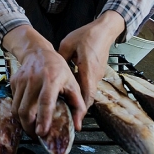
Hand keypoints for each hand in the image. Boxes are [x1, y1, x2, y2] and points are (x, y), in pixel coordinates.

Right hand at [2, 25, 85, 136]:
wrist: (38, 52)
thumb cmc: (58, 70)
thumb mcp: (73, 84)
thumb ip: (78, 106)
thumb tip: (77, 126)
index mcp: (52, 79)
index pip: (45, 101)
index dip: (43, 118)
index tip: (42, 133)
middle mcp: (34, 80)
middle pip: (26, 110)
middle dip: (29, 128)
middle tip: (37, 136)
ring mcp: (21, 81)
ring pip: (16, 109)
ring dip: (23, 123)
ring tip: (32, 128)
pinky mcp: (13, 82)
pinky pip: (14, 103)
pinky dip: (19, 112)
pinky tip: (28, 112)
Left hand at [57, 10, 125, 127]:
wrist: (104, 29)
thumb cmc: (86, 35)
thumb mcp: (68, 45)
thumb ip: (60, 61)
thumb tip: (49, 74)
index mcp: (88, 68)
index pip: (86, 93)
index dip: (81, 110)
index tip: (77, 123)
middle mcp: (95, 75)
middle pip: (87, 98)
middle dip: (78, 111)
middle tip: (68, 123)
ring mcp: (98, 75)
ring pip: (88, 94)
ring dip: (79, 104)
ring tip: (67, 113)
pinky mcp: (97, 73)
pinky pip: (89, 87)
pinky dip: (81, 95)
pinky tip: (71, 97)